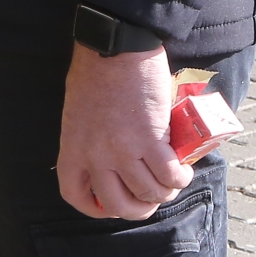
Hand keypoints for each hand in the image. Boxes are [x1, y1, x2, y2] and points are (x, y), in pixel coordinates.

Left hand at [56, 43, 190, 218]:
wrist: (115, 47)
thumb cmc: (97, 71)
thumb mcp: (78, 111)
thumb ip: (88, 137)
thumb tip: (109, 155)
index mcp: (72, 147)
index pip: (75, 193)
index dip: (94, 207)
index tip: (109, 206)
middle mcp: (94, 155)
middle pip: (118, 204)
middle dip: (139, 208)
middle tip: (152, 197)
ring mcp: (122, 150)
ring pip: (148, 192)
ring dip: (165, 192)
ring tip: (173, 180)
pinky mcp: (150, 139)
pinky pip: (169, 175)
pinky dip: (180, 178)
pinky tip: (183, 170)